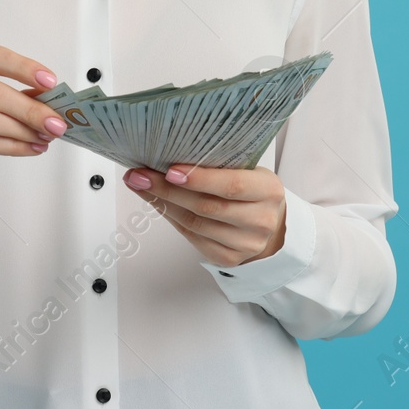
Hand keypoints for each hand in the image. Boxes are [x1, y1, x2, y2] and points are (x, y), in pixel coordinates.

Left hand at [123, 162, 286, 266]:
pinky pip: (192, 237)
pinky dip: (170, 217)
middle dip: (167, 190)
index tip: (170, 170)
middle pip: (206, 206)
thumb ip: (221, 164)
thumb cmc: (252, 189)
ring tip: (139, 185)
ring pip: (194, 223)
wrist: (268, 223)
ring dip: (162, 203)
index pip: (232, 185)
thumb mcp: (249, 170)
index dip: (200, 178)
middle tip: (139, 175)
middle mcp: (260, 220)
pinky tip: (155, 202)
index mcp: (268, 191)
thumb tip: (172, 150)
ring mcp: (245, 243)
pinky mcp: (228, 258)